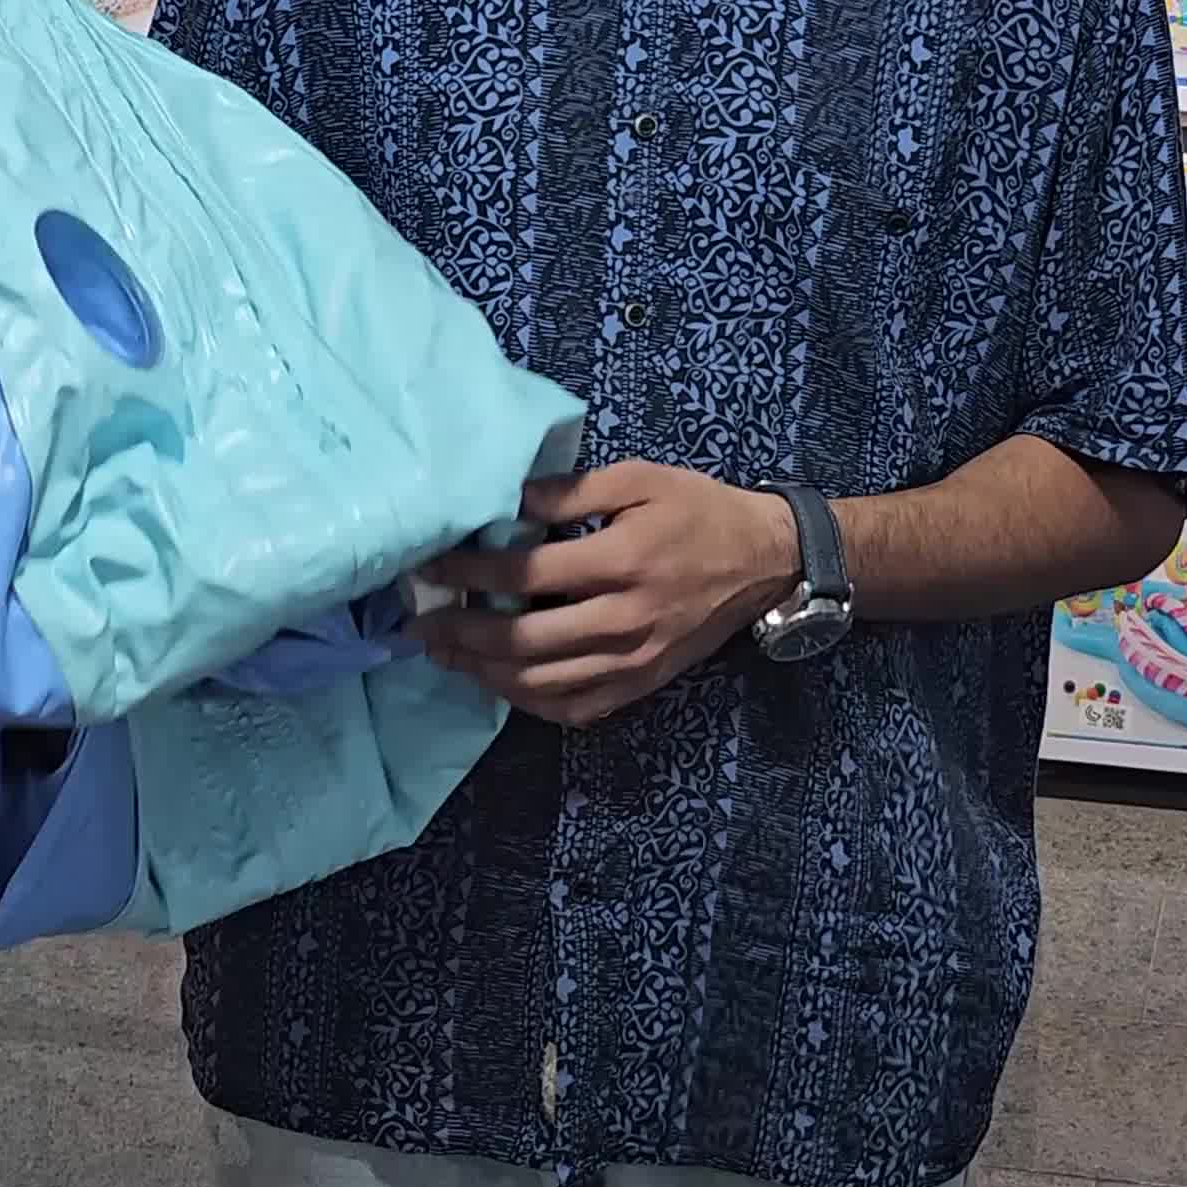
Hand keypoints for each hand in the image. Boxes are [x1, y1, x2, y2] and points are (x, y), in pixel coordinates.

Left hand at [416, 463, 798, 730]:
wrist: (765, 560)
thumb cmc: (699, 510)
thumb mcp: (641, 478)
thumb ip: (573, 489)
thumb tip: (508, 500)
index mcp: (623, 561)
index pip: (526, 575)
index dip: (470, 574)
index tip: (431, 569)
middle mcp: (626, 619)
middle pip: (525, 641)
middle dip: (463, 635)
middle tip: (420, 625)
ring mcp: (634, 660)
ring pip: (544, 682)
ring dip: (485, 673)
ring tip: (446, 655)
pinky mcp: (642, 683)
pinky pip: (575, 707)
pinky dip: (529, 701)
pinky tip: (500, 683)